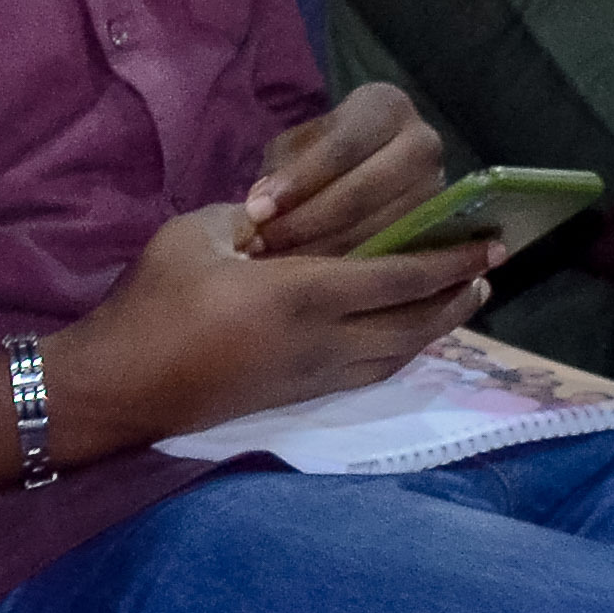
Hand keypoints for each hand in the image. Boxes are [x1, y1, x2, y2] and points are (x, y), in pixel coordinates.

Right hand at [52, 203, 488, 455]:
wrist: (126, 381)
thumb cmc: (156, 299)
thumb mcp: (195, 234)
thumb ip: (245, 219)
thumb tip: (274, 218)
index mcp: (304, 294)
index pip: (397, 277)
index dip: (446, 260)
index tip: (485, 243)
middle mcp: (325, 340)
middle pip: (415, 322)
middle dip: (456, 296)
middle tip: (487, 272)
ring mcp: (316, 374)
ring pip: (400, 353)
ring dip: (437, 328)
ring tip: (459, 304)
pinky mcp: (300, 393)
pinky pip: (373, 371)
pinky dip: (403, 350)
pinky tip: (404, 337)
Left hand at [241, 85, 443, 256]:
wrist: (369, 164)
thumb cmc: (322, 152)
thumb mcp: (298, 147)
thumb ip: (281, 172)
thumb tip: (261, 210)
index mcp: (386, 107)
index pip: (342, 146)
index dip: (299, 181)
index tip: (258, 211)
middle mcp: (423, 143)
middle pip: (365, 191)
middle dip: (309, 222)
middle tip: (264, 245)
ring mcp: (439, 188)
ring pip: (381, 228)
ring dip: (327, 251)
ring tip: (282, 265)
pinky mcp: (441, 229)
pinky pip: (397, 254)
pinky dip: (353, 269)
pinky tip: (316, 278)